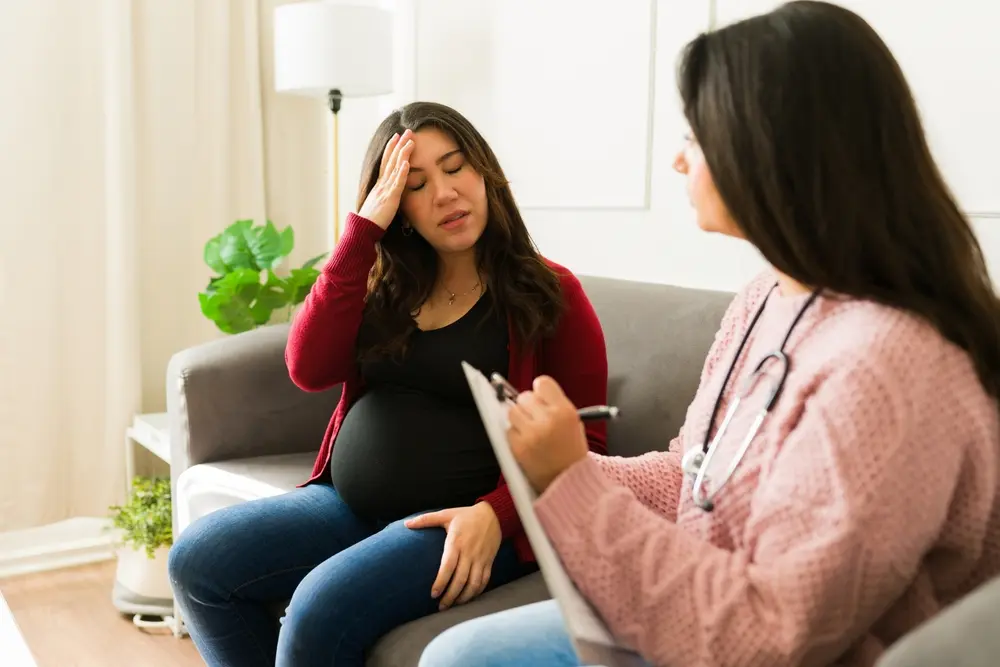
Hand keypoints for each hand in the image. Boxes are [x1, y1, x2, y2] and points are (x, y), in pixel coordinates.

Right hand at [358, 129, 414, 229]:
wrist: (363, 230)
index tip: (397, 137)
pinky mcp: (389, 199)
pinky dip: (401, 173)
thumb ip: (384, 195)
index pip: (386, 162)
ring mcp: (385, 190)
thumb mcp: (379, 203)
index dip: (391, 149)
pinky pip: (396, 184)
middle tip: (407, 131)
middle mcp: (382, 184)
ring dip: (402, 154)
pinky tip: (406, 163)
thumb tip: (389, 193)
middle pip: (391, 160)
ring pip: (395, 168)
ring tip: (410, 141)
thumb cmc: (371, 220)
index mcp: (379, 185)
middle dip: (399, 145)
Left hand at [405, 502, 501, 609]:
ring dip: (464, 597)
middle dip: (450, 595)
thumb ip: (426, 520)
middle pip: (460, 579)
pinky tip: (468, 597)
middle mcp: (469, 552)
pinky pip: (484, 581)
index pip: (448, 566)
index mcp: (457, 542)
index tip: (433, 594)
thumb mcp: (446, 514)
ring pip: (474, 583)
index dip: (441, 582)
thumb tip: (406, 524)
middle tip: (441, 606)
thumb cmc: (466, 515)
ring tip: (453, 605)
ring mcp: (481, 558)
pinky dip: (477, 592)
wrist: (494, 514)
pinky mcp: (489, 561)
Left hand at [507, 376, 589, 492]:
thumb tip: (536, 396)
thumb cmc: (572, 454)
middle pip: (524, 396)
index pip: (542, 383)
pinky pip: (509, 430)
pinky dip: (515, 435)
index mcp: (565, 411)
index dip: (540, 391)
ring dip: (519, 419)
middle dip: (528, 406)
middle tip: (534, 418)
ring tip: (530, 431)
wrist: (570, 483)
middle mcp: (548, 419)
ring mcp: (531, 433)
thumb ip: (556, 406)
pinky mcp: (518, 446)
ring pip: (513, 411)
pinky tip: (527, 443)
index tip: (540, 398)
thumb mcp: (575, 424)